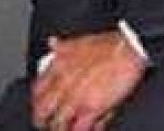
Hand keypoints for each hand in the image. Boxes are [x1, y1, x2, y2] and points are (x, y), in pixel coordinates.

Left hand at [31, 30, 146, 130]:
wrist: (127, 49)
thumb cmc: (107, 45)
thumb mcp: (77, 41)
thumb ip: (62, 45)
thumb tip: (51, 42)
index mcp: (58, 66)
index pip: (37, 89)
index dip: (36, 101)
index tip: (38, 106)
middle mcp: (63, 83)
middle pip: (43, 110)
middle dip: (42, 120)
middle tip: (45, 124)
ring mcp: (76, 97)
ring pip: (58, 122)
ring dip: (60, 129)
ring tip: (64, 130)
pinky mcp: (92, 108)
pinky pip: (80, 128)